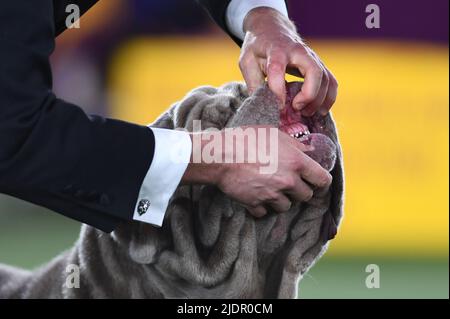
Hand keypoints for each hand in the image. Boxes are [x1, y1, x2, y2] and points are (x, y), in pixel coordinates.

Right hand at [181, 126, 331, 217]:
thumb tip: (309, 151)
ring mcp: (272, 195)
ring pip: (286, 207)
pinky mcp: (256, 204)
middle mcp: (288, 181)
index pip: (323, 180)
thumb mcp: (274, 134)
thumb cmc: (246, 139)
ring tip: (270, 188)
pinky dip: (261, 206)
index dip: (321, 182)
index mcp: (296, 162)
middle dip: (299, 191)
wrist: (220, 155)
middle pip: (306, 196)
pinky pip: (265, 212)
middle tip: (288, 183)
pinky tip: (255, 195)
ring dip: (281, 200)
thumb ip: (295, 145)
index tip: (316, 183)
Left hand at [239, 7, 337, 115]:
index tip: (277, 106)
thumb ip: (253, 83)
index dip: (278, 90)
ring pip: (326, 78)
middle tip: (296, 108)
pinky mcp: (319, 64)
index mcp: (276, 50)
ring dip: (318, 100)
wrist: (272, 28)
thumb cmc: (258, 47)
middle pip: (314, 71)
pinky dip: (329, 98)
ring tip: (304, 112)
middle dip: (308, 95)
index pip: (278, 69)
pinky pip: (331, 81)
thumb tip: (262, 106)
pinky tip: (320, 110)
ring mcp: (312, 57)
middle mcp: (298, 52)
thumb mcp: (247, 61)